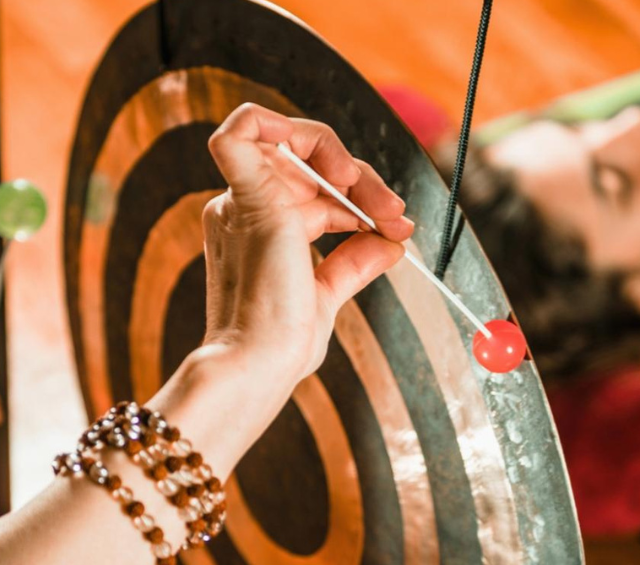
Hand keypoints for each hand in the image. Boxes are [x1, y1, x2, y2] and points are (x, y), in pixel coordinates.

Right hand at [200, 103, 413, 390]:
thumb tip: (391, 245)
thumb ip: (354, 265)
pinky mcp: (249, 198)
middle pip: (310, 163)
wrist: (259, 365)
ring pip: (294, 143)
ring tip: (381, 203)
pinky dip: (279, 124)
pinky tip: (337, 166)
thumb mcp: (327, 296)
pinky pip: (241, 129)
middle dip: (365, 181)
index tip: (398, 228)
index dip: (361, 199)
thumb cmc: (280, 346)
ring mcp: (243, 202)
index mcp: (255, 228)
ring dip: (346, 160)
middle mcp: (243, 209)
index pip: (314, 190)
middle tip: (398, 215)